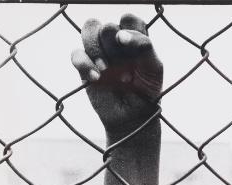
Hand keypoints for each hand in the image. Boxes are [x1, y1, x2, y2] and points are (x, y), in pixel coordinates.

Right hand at [71, 14, 162, 135]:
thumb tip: (121, 35)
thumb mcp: (154, 69)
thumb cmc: (146, 92)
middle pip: (108, 26)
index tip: (131, 49)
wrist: (133, 118)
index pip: (129, 20)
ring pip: (90, 29)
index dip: (129, 31)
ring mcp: (99, 51)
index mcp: (134, 38)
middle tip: (125, 72)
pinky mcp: (84, 66)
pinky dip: (84, 64)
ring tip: (107, 71)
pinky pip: (77, 53)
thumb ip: (145, 46)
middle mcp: (116, 41)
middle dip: (114, 48)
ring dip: (97, 50)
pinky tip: (97, 79)